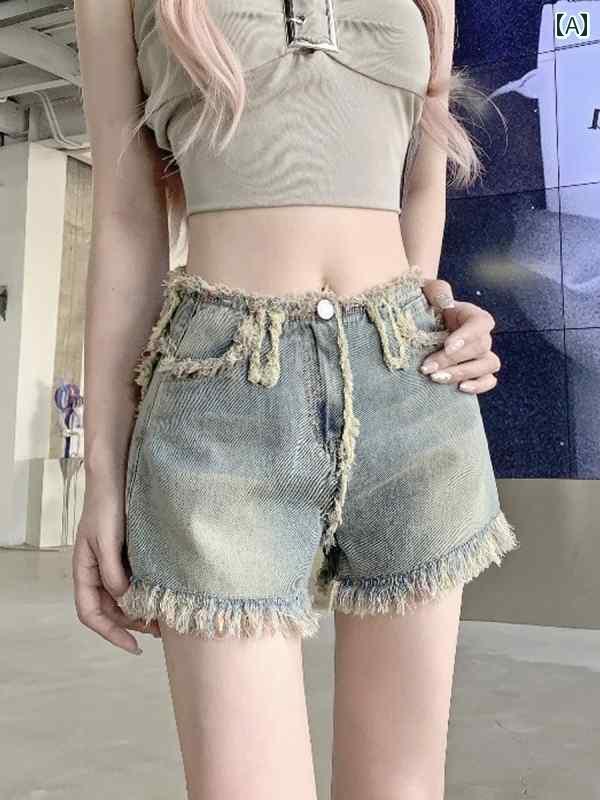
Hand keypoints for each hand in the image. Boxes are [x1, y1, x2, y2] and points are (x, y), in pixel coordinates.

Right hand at [72, 476, 160, 654]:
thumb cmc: (106, 508)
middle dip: (130, 625)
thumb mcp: (107, 541)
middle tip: (158, 632)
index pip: (90, 614)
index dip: (111, 634)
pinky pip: (133, 582)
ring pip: (122, 599)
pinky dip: (145, 593)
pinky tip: (162, 596)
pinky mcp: (126, 556)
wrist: (116, 480)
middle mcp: (96, 573)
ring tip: (164, 619)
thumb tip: (123, 599)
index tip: (134, 646)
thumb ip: (112, 572)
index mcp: (84, 572)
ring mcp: (111, 565)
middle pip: (109, 611)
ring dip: (139, 611)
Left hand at [419, 278, 500, 393]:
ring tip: (436, 378)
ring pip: (488, 365)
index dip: (467, 336)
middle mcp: (481, 335)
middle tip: (426, 367)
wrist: (419, 325)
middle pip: (480, 347)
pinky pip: (489, 380)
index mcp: (472, 315)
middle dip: (452, 360)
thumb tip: (446, 302)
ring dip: (463, 373)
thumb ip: (437, 290)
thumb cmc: (424, 307)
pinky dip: (479, 386)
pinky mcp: (478, 371)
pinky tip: (460, 388)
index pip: (480, 323)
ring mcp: (482, 354)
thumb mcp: (426, 291)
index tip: (447, 346)